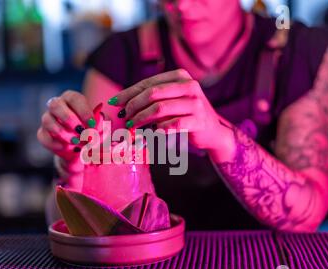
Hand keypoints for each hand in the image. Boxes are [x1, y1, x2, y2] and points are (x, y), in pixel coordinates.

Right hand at [37, 90, 97, 172]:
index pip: (74, 98)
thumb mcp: (101, 127)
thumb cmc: (92, 132)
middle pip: (55, 105)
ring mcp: (47, 119)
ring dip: (63, 133)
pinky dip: (57, 144)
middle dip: (69, 119)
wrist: (82, 151)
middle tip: (81, 132)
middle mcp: (57, 106)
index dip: (83, 111)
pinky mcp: (42, 134)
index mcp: (72, 99)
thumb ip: (102, 123)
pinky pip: (45, 137)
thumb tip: (99, 121)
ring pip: (47, 121)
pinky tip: (69, 148)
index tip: (92, 124)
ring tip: (76, 142)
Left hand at [107, 69, 224, 150]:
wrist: (212, 131)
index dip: (129, 93)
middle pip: (152, 94)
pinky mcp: (198, 121)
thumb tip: (121, 102)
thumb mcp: (171, 100)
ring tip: (132, 126)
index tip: (114, 102)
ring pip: (159, 109)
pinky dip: (158, 129)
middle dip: (134, 106)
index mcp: (180, 76)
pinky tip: (151, 132)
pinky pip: (172, 125)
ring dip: (142, 119)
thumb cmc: (185, 114)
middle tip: (124, 117)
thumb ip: (152, 97)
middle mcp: (190, 86)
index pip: (148, 83)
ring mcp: (195, 103)